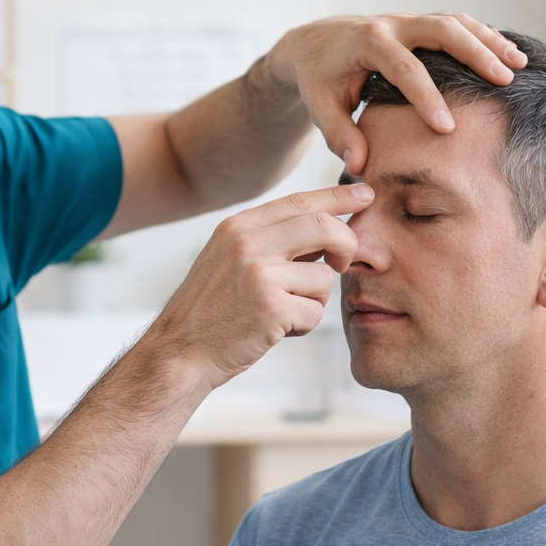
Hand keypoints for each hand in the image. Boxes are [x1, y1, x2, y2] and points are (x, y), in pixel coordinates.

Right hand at [140, 184, 372, 390]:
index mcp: (238, 226)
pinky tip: (276, 331)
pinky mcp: (272, 309)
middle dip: (347, 246)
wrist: (180, 352)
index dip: (338, 197)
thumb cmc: (211, 309)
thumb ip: (270, 239)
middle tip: (343, 265)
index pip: (300, 200)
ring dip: (314, 301)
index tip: (365, 193)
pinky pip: (316, 312)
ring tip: (284, 313)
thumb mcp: (229, 258)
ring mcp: (260, 275)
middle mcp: (248, 243)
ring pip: (324, 278)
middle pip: (324, 227)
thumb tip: (326, 227)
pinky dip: (303, 326)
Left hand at [263, 13, 526, 174]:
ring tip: (520, 66)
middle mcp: (393, 24)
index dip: (427, 98)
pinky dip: (485, 37)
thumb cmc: (319, 80)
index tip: (447, 128)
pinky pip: (458, 24)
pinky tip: (510, 56)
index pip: (404, 68)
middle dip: (475, 54)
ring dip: (490, 41)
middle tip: (504, 81)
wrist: (315, 44)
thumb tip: (360, 165)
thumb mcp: (321, 108)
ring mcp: (410, 21)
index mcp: (368, 43)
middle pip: (442, 29)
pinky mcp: (421, 25)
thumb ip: (339, 135)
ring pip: (457, 22)